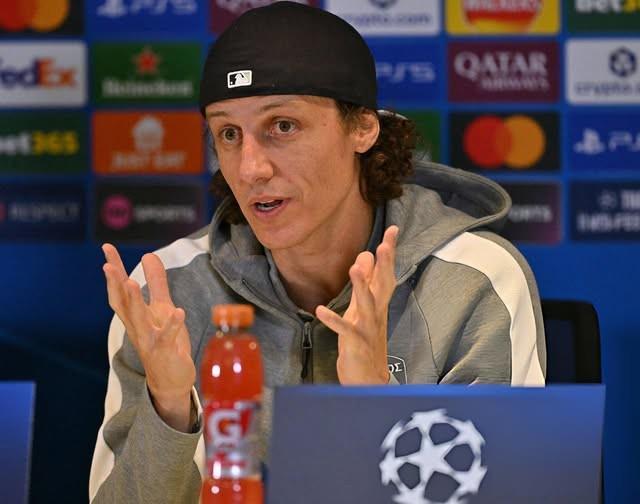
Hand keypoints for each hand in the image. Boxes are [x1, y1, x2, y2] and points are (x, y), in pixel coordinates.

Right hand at [102, 244, 195, 430]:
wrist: (171, 380)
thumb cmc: (165, 341)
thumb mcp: (161, 307)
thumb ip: (157, 282)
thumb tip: (148, 255)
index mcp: (135, 315)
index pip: (120, 289)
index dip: (114, 269)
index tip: (107, 247)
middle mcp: (137, 327)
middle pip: (123, 303)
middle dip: (115, 284)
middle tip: (107, 265)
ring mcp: (149, 341)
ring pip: (139, 320)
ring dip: (135, 301)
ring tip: (133, 282)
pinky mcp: (165, 353)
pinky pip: (167, 338)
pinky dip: (171, 325)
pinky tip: (178, 311)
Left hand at [316, 226, 398, 384]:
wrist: (368, 379)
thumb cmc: (364, 340)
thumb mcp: (362, 309)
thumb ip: (365, 284)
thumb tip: (364, 256)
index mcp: (378, 304)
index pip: (386, 274)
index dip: (390, 253)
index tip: (393, 230)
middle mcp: (376, 314)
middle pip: (383, 286)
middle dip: (384, 265)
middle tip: (384, 244)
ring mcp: (368, 329)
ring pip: (366, 305)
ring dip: (361, 287)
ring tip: (354, 268)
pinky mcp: (355, 344)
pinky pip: (345, 331)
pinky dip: (334, 321)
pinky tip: (320, 311)